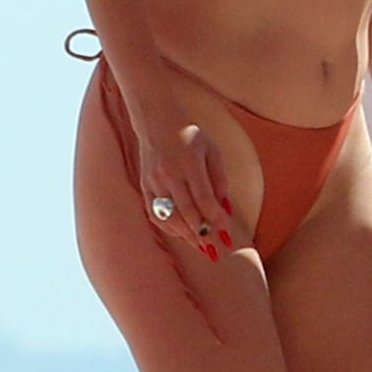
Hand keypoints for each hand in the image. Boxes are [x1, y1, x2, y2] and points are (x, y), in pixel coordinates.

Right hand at [140, 122, 233, 260]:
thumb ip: (219, 179)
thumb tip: (225, 209)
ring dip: (186, 235)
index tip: (226, 234)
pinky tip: (182, 234)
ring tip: (201, 248)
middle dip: (202, 234)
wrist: (156, 120)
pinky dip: (169, 227)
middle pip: (186, 211)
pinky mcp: (144, 185)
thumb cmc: (189, 135)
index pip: (203, 198)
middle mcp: (169, 173)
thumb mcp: (212, 150)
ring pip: (170, 216)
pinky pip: (155, 213)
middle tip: (215, 251)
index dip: (215, 219)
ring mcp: (154, 181)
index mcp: (189, 161)